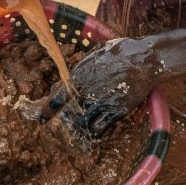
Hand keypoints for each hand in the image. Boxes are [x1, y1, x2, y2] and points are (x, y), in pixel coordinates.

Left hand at [40, 37, 177, 134]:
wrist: (143, 59)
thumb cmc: (120, 51)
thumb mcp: (95, 53)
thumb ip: (82, 66)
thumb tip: (72, 73)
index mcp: (79, 75)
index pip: (57, 97)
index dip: (48, 109)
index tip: (42, 117)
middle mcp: (88, 91)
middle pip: (68, 113)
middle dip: (62, 122)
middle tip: (58, 128)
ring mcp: (102, 102)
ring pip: (83, 121)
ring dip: (77, 127)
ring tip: (74, 133)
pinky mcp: (117, 111)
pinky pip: (101, 126)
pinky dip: (95, 130)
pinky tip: (94, 132)